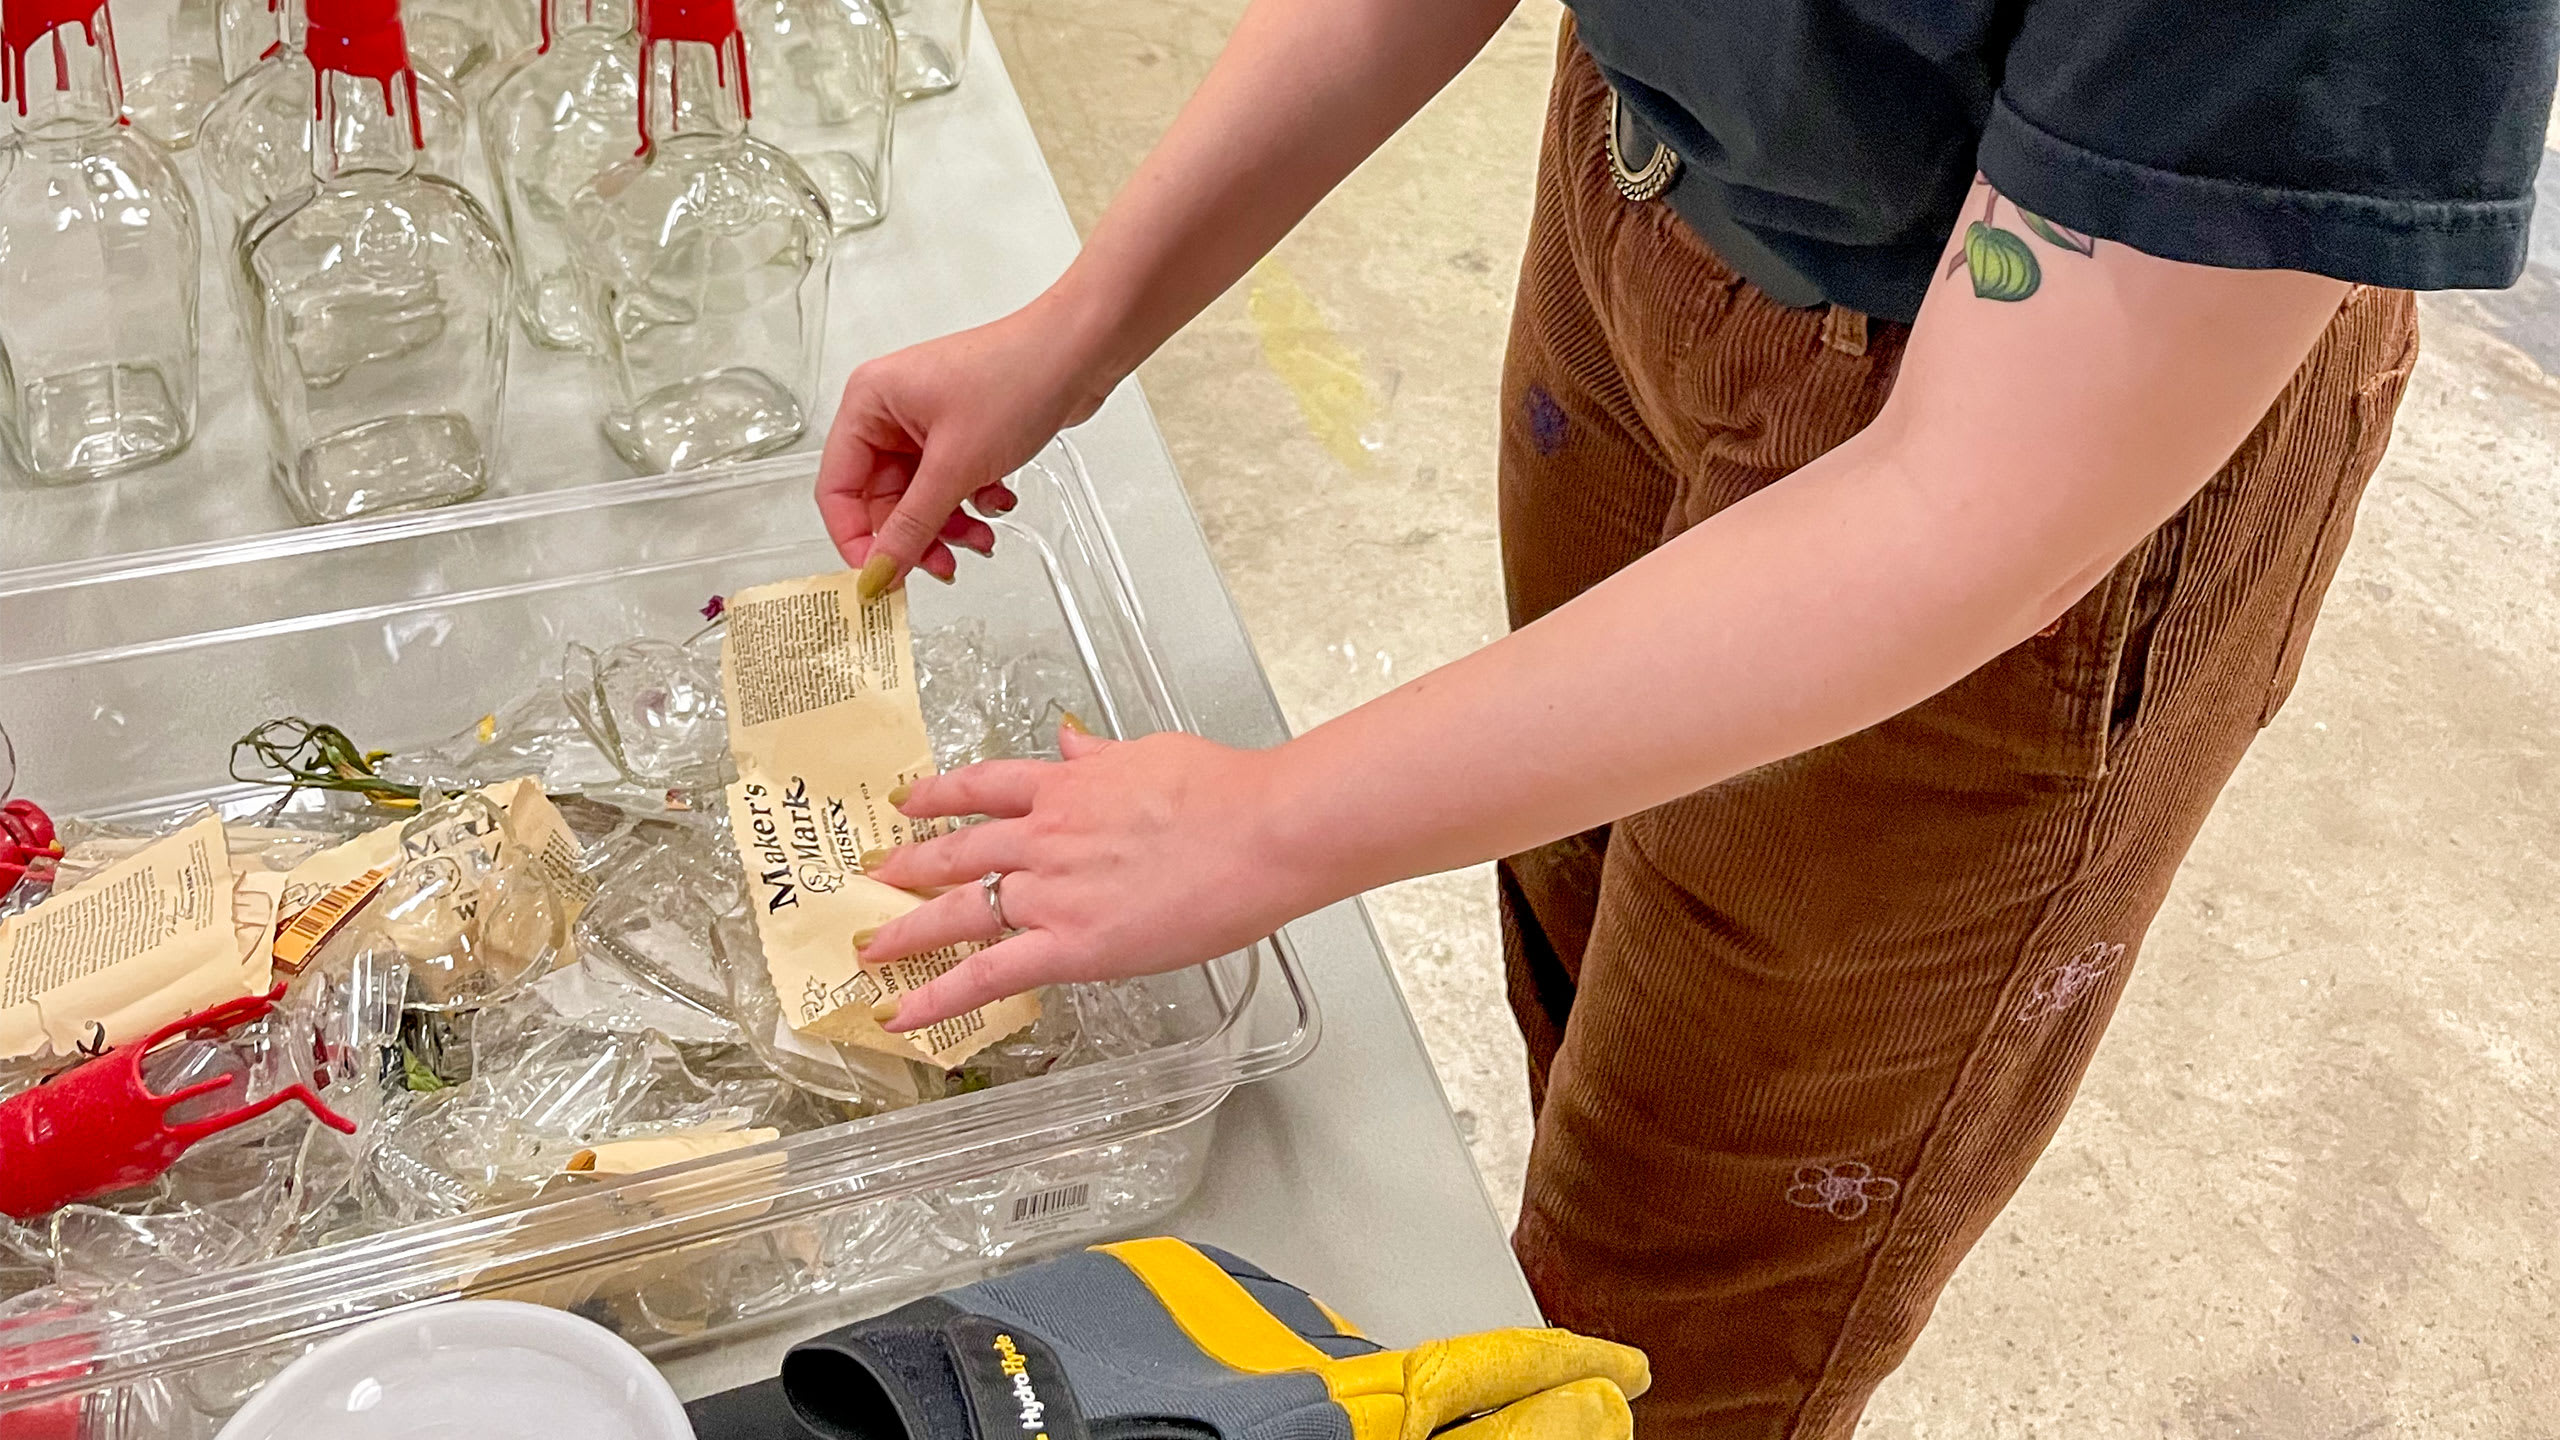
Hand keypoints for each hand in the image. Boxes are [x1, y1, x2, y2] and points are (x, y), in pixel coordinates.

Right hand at [816, 290, 1121, 592]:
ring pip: (920, 497)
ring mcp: (926, 422)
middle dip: (914, 536)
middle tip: (942, 567)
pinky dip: (971, 503)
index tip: (878, 578)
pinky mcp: (960, 433)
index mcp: (868, 403)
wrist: (1079, 353)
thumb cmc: (1016, 378)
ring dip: (948, 526)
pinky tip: (999, 500)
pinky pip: (949, 485)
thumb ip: (912, 527)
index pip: (837, 487)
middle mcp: (890, 410)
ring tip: (980, 540)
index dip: (854, 538)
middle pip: (881, 499)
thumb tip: (878, 573)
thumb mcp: (955, 466)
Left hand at [857, 724, 1323, 1032]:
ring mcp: (1051, 891)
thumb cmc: (1226, 792)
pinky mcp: (1070, 944)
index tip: (910, 801)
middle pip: (957, 851)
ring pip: (958, 911)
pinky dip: (939, 997)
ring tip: (872, 947)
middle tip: (874, 875)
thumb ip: (1102, 754)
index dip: (939, 795)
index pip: (984, 786)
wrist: (1260, 831)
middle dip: (908, 865)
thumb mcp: (1152, 753)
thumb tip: (1072, 739)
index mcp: (1067, 786)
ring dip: (906, 931)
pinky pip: (987, 975)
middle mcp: (1045, 836)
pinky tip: (906, 1012)